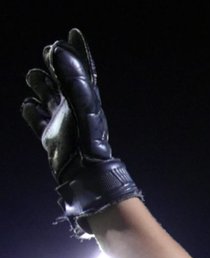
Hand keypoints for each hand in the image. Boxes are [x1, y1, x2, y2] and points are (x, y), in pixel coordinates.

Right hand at [21, 28, 141, 237]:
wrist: (86, 177)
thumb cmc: (88, 145)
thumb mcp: (80, 107)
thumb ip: (72, 80)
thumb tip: (59, 52)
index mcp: (86, 101)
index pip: (83, 71)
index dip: (78, 52)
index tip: (73, 34)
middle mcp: (74, 112)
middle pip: (64, 83)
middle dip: (56, 66)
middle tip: (47, 51)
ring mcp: (62, 126)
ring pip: (49, 100)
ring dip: (42, 87)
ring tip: (33, 76)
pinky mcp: (51, 141)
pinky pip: (39, 123)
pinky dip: (32, 113)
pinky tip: (27, 106)